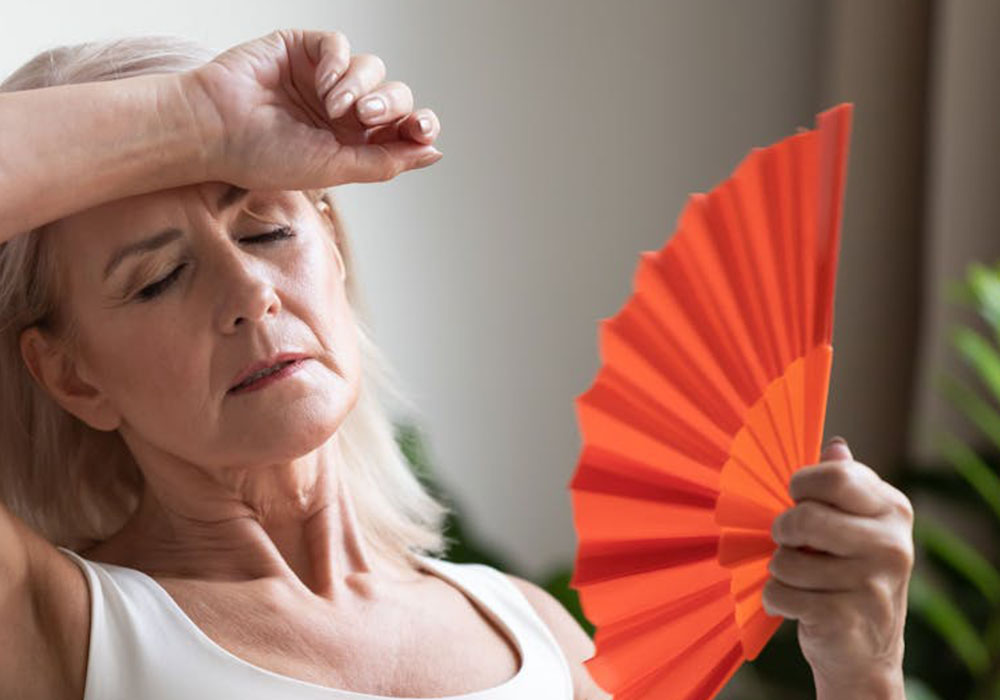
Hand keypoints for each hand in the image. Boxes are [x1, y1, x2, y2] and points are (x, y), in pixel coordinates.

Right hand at [181, 28, 441, 188]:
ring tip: (334, 105)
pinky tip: (323, 84)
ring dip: (360, 86)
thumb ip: (386, 161)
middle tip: (366, 117)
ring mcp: (324, 78)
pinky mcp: (303, 49)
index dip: (418, 125)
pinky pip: (340, 45)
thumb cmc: (264, 156)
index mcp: (352, 142)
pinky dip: (338, 62)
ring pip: (372, 68)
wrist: (215, 130)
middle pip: (394, 96)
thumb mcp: (334, 167)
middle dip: (390, 106)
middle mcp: (342, 110)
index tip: (421, 129)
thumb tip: (434, 153)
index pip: (401, 128)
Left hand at [763, 437, 913, 698]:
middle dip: (783, 531)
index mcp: (892, 510)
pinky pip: (780, 593)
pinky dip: (776, 600)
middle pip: (804, 517)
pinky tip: (798, 606)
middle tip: (789, 542)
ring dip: (780, 571)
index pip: (834, 475)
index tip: (798, 499)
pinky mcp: (847, 618)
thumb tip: (834, 447)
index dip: (801, 485)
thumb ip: (843, 486)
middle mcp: (891, 544)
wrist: (866, 653)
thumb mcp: (855, 526)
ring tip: (802, 580)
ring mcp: (872, 583)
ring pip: (785, 559)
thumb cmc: (849, 575)